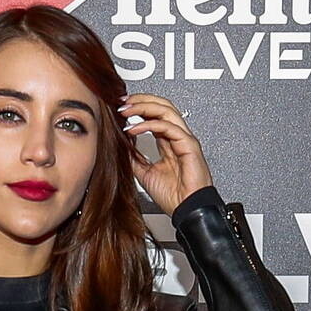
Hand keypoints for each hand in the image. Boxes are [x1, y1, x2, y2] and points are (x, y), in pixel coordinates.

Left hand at [117, 92, 213, 216]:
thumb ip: (135, 157)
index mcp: (170, 142)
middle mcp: (178, 137)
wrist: (186, 210)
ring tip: (126, 110)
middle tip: (123, 103)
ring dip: (144, 107)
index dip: (139, 107)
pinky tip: (134, 129)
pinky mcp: (189, 144)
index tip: (121, 108)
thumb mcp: (144, 173)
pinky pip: (168, 127)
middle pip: (162, 106)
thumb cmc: (174, 196)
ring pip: (166, 110)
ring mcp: (184, 139)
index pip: (155, 115)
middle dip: (141, 100)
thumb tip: (122, 143)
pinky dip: (149, 125)